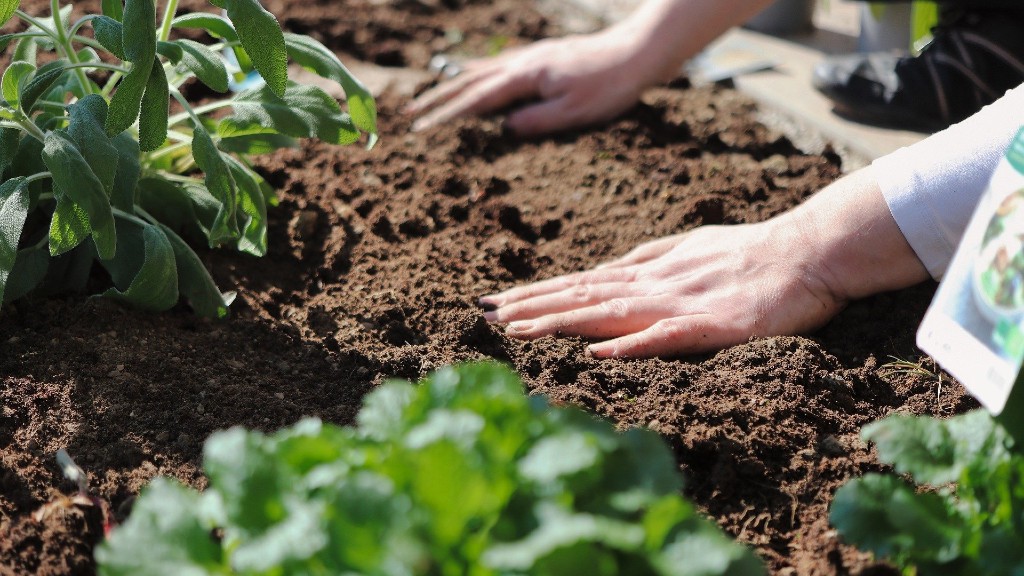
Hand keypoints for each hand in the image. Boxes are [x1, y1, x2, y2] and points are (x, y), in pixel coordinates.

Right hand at [406, 30, 655, 135]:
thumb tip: (505, 129)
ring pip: (482, 70)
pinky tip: (475, 75)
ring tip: (431, 96)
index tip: (422, 129)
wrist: (637, 52)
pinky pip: (499, 64)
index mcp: (526, 77)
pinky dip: (478, 72)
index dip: (447, 116)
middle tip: (410, 113)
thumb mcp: (574, 113)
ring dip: (453, 84)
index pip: (476, 100)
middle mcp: (523, 62)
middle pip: (470, 81)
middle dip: (438, 99)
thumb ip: (536, 121)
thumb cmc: (610, 86)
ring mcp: (532, 56)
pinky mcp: (543, 56)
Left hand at [479, 221, 846, 357]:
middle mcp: (654, 284)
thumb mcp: (689, 249)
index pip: (580, 283)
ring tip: (516, 330)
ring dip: (561, 321)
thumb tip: (607, 269)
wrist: (810, 250)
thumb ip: (648, 259)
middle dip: (530, 307)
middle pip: (582, 296)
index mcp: (649, 271)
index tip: (494, 302)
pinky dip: (630, 344)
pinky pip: (666, 336)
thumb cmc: (751, 252)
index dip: (536, 293)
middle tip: (482, 315)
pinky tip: (597, 352)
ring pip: (609, 313)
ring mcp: (681, 303)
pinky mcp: (713, 324)